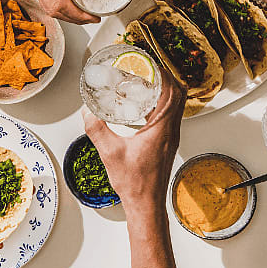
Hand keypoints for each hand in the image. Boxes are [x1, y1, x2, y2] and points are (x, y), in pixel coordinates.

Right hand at [83, 68, 185, 206]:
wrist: (146, 203)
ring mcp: (171, 137)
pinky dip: (160, 105)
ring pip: (175, 105)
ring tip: (145, 83)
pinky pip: (169, 115)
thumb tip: (88, 112)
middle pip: (177, 94)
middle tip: (147, 70)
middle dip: (164, 78)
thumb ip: (97, 130)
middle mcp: (172, 131)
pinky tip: (143, 107)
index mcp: (163, 129)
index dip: (164, 74)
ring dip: (164, 91)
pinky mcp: (167, 142)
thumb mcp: (109, 153)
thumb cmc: (135, 183)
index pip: (172, 92)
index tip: (150, 63)